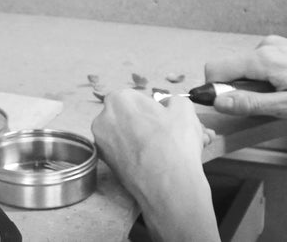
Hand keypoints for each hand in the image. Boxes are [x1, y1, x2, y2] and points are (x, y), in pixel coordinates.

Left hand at [92, 89, 219, 241]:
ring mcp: (102, 144)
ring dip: (149, 142)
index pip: (139, 99)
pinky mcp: (107, 166)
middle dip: (151, 126)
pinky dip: (141, 157)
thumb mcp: (184, 108)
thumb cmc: (174, 142)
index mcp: (118, 99)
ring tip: (173, 151)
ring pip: (130, 138)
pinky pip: (126, 154)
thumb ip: (173, 100)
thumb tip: (168, 105)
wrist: (167, 186)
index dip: (156, 110)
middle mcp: (103, 120)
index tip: (167, 120)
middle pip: (131, 119)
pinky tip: (161, 163)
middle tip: (172, 136)